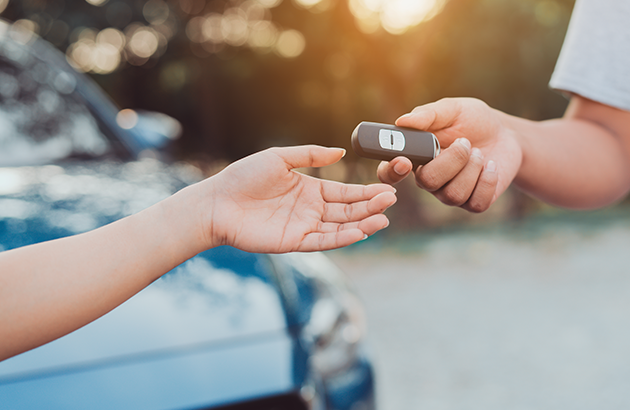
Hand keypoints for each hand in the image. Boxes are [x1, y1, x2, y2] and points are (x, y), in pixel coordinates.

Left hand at [204, 145, 396, 252]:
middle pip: (347, 210)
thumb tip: (340, 152)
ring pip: (340, 227)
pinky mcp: (294, 242)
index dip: (365, 192)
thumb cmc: (244, 176)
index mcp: (310, 190)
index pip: (345, 192)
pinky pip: (323, 241)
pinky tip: (359, 232)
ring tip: (382, 219)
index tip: (388, 189)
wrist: (218, 202)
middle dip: (370, 207)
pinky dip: (342, 238)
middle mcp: (311, 210)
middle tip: (391, 201)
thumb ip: (310, 155)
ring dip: (361, 224)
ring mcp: (304, 227)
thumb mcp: (279, 157)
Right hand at [377, 97, 521, 211]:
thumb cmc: (472, 120)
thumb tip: (402, 121)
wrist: (505, 135)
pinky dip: (487, 182)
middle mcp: (428, 179)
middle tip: (465, 142)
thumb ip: (428, 115)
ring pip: (452, 194)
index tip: (405, 161)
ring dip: (471, 168)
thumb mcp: (452, 110)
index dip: (391, 172)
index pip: (389, 173)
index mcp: (415, 157)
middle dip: (451, 160)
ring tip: (479, 152)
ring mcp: (449, 194)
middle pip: (427, 182)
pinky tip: (490, 166)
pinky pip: (475, 203)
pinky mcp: (473, 202)